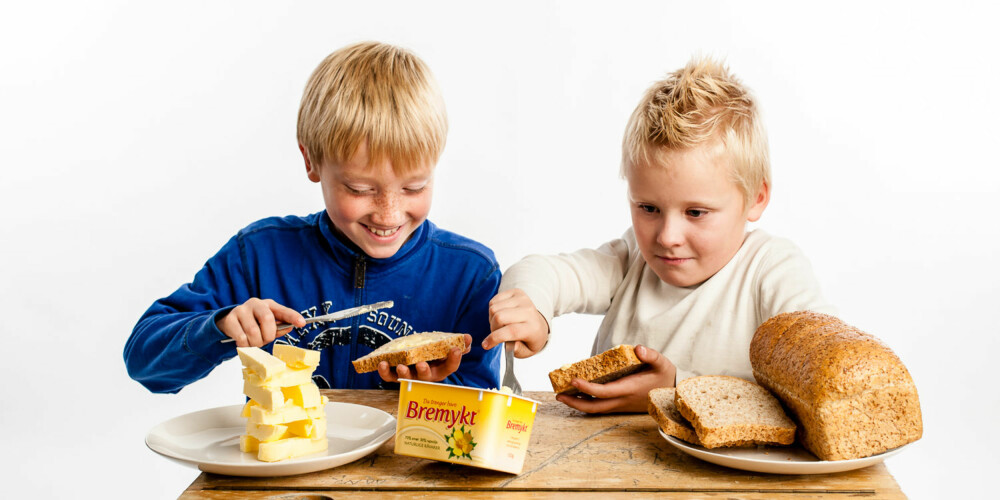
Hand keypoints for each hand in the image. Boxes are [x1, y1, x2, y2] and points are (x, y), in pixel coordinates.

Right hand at [216, 298, 305, 346]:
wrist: (230, 321)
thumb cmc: (254, 322)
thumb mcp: (267, 324)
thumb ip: (278, 327)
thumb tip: (289, 327)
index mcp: (268, 305)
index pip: (283, 310)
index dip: (293, 317)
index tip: (302, 323)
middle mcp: (255, 304)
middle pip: (267, 319)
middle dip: (268, 335)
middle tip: (266, 340)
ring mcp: (241, 310)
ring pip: (253, 331)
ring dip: (256, 342)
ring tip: (254, 342)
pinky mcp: (230, 320)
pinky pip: (241, 337)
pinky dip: (245, 344)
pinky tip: (244, 342)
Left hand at [377, 334, 472, 382]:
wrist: (415, 354)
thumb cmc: (432, 352)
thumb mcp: (444, 347)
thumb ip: (457, 343)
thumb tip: (467, 338)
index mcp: (440, 369)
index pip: (450, 367)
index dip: (454, 360)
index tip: (456, 350)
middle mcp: (426, 376)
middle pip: (426, 377)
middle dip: (424, 371)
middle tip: (422, 365)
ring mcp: (411, 376)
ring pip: (408, 379)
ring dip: (404, 374)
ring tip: (400, 366)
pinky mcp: (396, 375)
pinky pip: (390, 377)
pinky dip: (385, 372)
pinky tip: (382, 363)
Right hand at [482, 289, 548, 357]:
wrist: (539, 323)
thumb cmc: (530, 338)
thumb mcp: (527, 351)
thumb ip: (517, 350)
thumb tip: (508, 344)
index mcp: (533, 328)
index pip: (511, 331)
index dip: (495, 338)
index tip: (486, 345)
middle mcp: (529, 311)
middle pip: (499, 317)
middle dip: (493, 328)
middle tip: (496, 333)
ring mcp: (523, 299)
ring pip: (494, 308)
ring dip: (492, 319)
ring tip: (500, 324)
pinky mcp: (516, 292)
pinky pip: (494, 300)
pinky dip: (492, 310)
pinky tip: (500, 315)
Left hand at [556, 345, 676, 413]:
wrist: (672, 394)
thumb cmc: (665, 376)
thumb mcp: (662, 363)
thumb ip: (651, 355)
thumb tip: (638, 349)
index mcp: (629, 389)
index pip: (604, 392)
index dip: (587, 388)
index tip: (573, 380)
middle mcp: (622, 400)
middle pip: (594, 407)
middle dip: (575, 403)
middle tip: (558, 396)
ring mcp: (621, 404)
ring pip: (596, 409)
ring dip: (578, 404)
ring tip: (563, 396)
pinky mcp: (620, 405)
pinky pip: (600, 406)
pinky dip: (587, 403)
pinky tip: (578, 395)